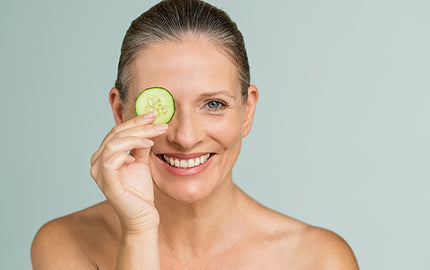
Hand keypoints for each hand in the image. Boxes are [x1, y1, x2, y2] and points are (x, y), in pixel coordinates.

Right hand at [90, 111, 166, 233]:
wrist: (142, 217)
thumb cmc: (140, 192)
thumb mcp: (142, 162)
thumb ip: (141, 145)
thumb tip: (149, 126)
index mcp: (105, 155)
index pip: (118, 131)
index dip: (135, 121)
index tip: (153, 114)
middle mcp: (98, 162)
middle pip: (116, 134)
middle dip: (138, 126)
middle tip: (157, 122)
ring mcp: (100, 173)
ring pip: (113, 143)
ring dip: (135, 137)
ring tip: (153, 138)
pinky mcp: (107, 183)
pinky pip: (112, 160)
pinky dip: (126, 152)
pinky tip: (140, 154)